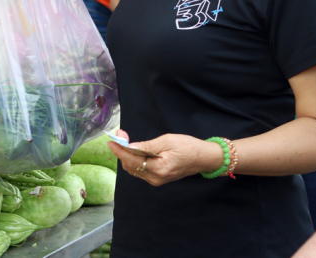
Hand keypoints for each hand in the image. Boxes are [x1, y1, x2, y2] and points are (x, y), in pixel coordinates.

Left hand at [107, 132, 224, 186]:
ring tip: (125, 140)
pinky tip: (134, 149)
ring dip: (127, 155)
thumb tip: (129, 147)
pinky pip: (141, 170)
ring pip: (134, 169)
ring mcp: (157, 180)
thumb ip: (147, 146)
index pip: (132, 161)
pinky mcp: (158, 179)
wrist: (204, 158)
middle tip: (120, 135)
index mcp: (159, 169)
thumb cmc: (188, 146)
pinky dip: (135, 160)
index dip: (120, 151)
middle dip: (122, 151)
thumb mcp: (167, 141)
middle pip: (131, 166)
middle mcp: (156, 178)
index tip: (111, 141)